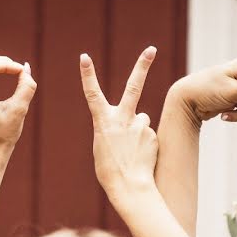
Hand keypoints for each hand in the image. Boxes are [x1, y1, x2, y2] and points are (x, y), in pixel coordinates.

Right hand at [80, 46, 158, 200]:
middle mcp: (122, 119)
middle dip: (142, 65)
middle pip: (133, 86)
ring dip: (137, 129)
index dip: (87, 75)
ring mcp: (140, 125)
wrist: (129, 187)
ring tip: (132, 150)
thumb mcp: (103, 146)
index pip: (92, 93)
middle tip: (152, 49)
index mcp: (103, 122)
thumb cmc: (110, 170)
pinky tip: (141, 155)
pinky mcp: (152, 134)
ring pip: (141, 119)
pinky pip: (147, 133)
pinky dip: (145, 142)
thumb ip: (116, 127)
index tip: (84, 57)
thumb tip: (138, 118)